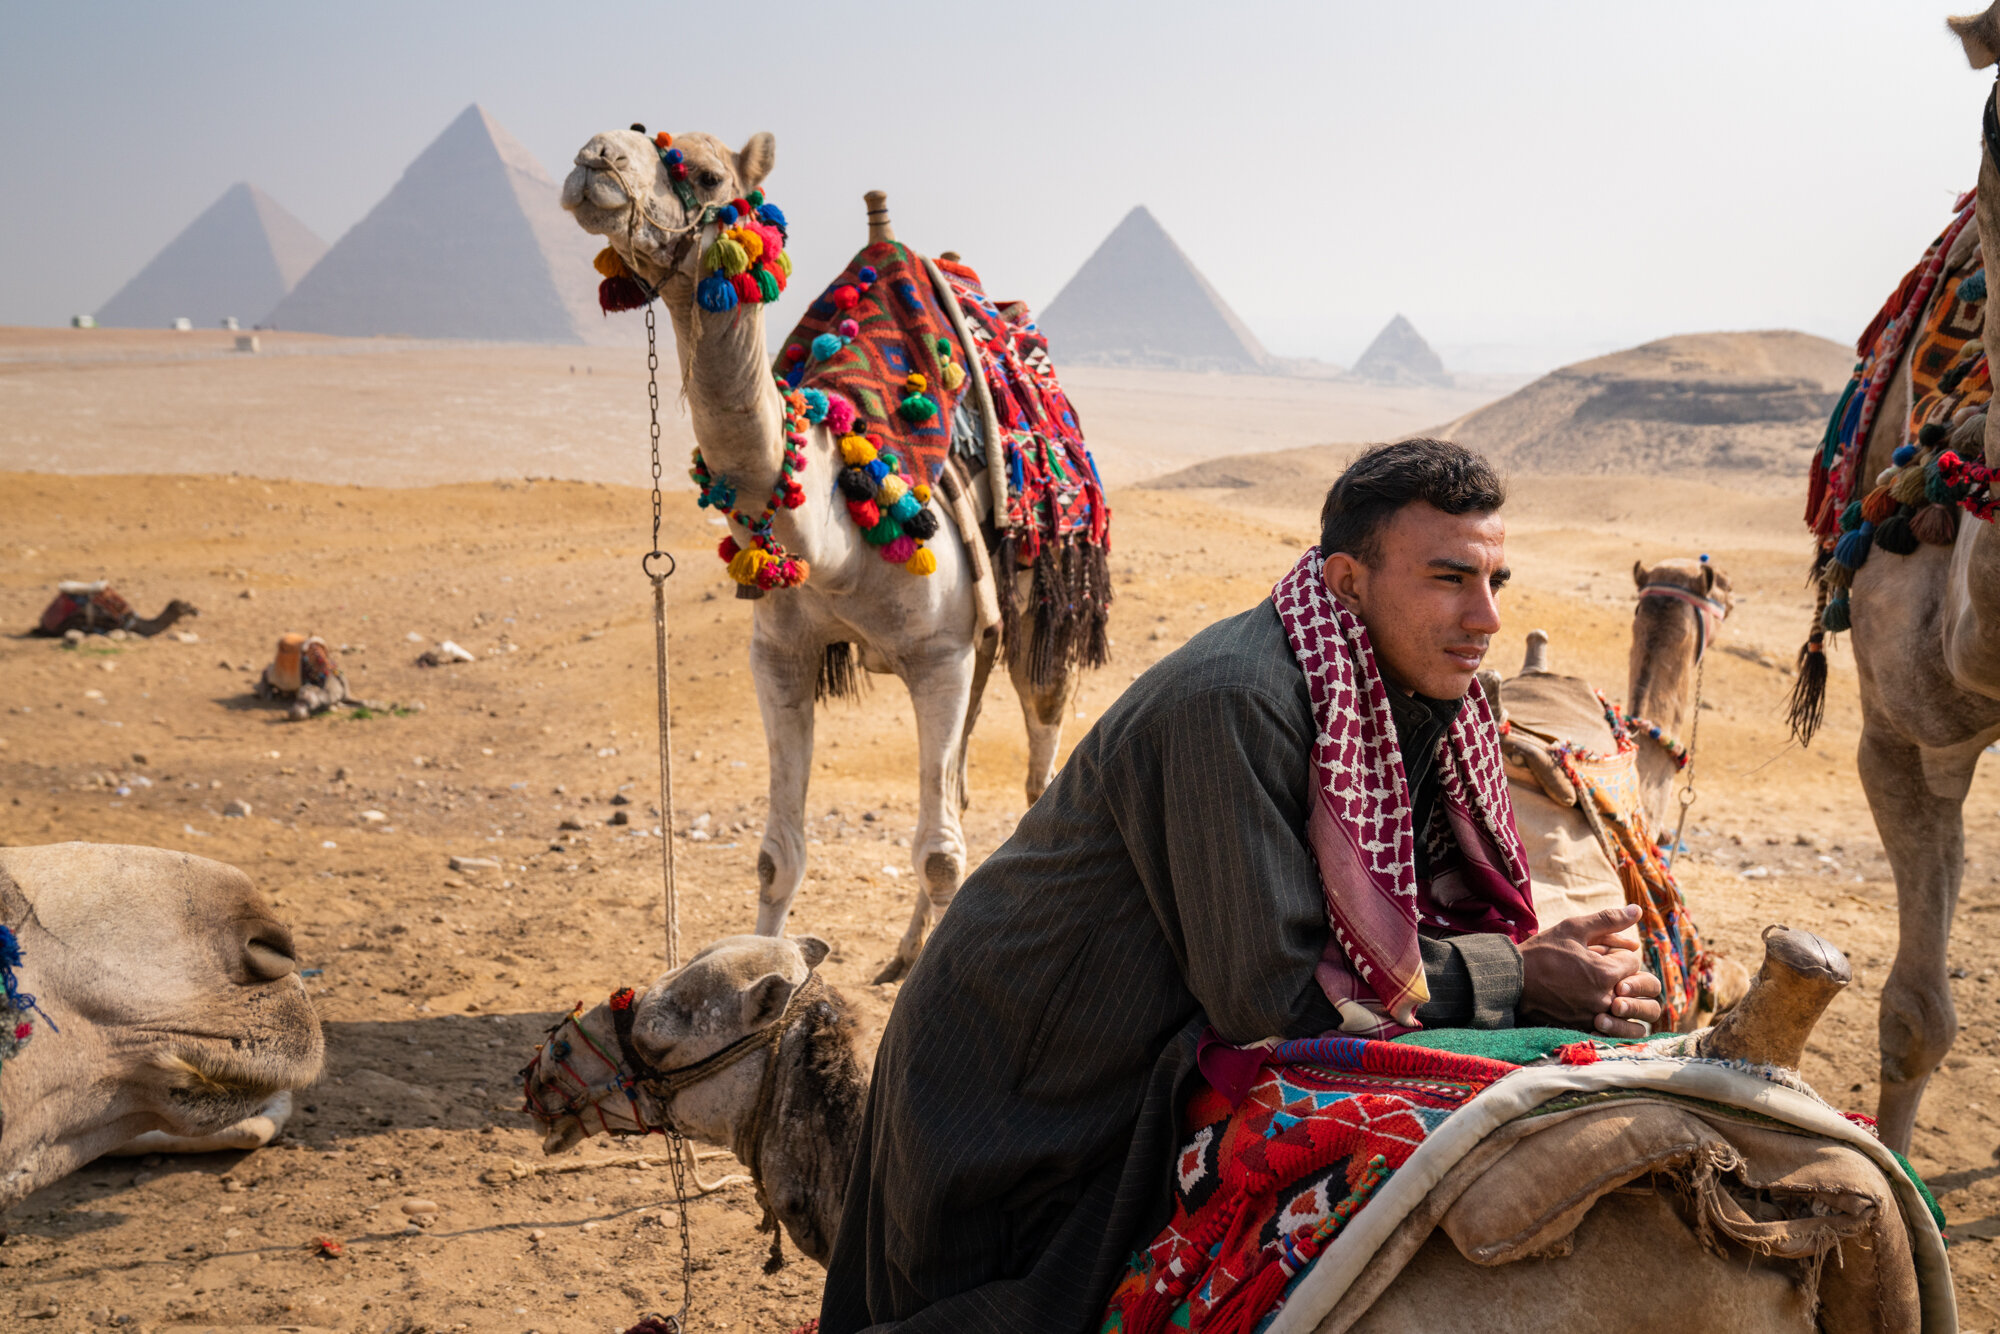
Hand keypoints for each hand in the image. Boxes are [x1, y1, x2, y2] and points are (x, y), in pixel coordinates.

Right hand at [1518, 904, 1664, 1038]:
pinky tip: (1606, 1014)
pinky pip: (1615, 1033)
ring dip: (1631, 1006)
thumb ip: (1608, 919)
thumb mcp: (1573, 928)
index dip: (1621, 954)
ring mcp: (1595, 1017)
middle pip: (1640, 990)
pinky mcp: (1584, 1029)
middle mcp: (1605, 998)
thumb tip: (1638, 909)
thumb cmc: (1542, 952)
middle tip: (1617, 975)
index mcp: (1606, 973)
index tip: (1606, 954)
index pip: (1633, 962)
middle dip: (1634, 980)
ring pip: (1633, 1017)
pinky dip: (1616, 1024)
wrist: (1512, 982)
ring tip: (1617, 997)